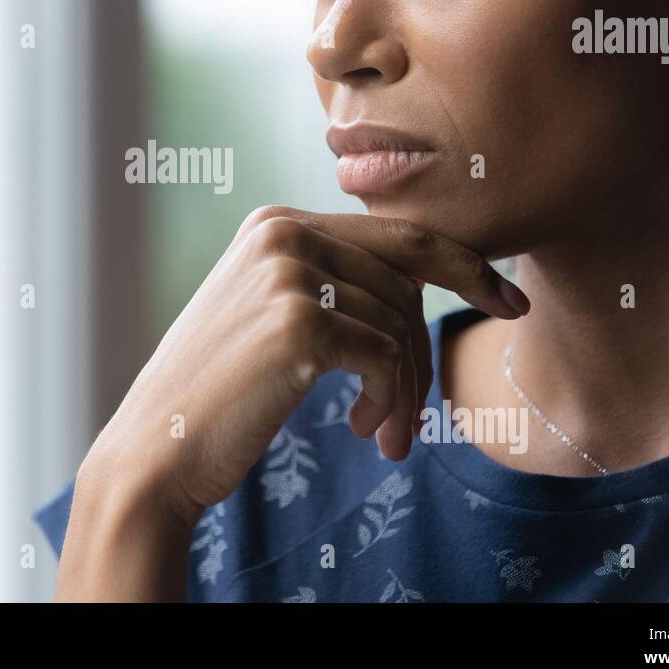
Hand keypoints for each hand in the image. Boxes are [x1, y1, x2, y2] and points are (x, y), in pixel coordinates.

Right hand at [84, 204, 528, 529]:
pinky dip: (390, 401)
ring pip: (400, 324)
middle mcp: (282, 232)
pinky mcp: (298, 323)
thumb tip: (421, 283)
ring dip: (405, 391)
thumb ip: (328, 282)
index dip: (465, 265)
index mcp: (276, 222)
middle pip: (407, 280)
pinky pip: (387, 357)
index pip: (396, 235)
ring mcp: (287, 273)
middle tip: (415, 415)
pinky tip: (361, 429)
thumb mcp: (268, 315)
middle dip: (423, 350)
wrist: (159, 446)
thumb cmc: (220, 393)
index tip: (509, 300)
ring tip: (382, 434)